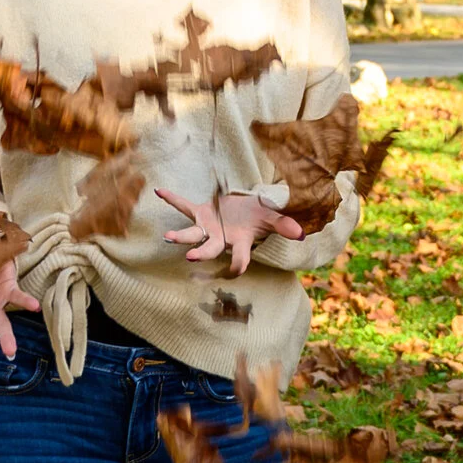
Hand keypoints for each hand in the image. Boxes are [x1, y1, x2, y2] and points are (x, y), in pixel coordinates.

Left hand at [156, 188, 304, 273]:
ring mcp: (209, 226)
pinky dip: (173, 199)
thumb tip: (302, 234)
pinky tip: (159, 191)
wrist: (247, 206)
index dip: (238, 266)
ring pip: (193, 233)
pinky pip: (184, 206)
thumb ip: (284, 226)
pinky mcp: (201, 212)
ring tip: (167, 237)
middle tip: (190, 257)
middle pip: (210, 249)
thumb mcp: (272, 219)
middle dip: (201, 253)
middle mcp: (221, 238)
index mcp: (239, 242)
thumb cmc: (259, 216)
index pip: (239, 259)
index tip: (235, 271)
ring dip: (180, 236)